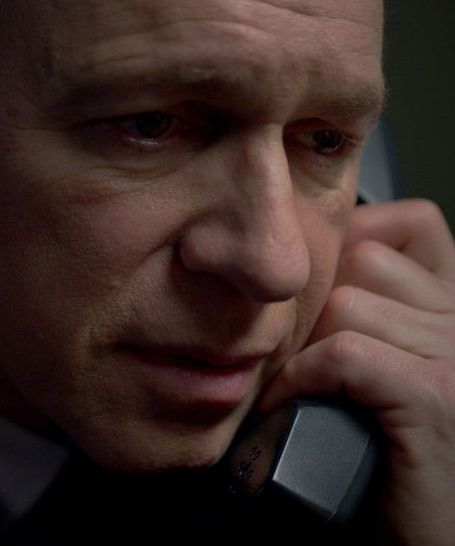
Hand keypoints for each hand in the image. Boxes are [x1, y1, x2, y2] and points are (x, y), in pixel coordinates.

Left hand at [259, 199, 454, 544]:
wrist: (424, 535)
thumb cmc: (388, 445)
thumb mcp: (386, 361)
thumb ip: (371, 312)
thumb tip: (312, 268)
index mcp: (453, 306)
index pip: (409, 223)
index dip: (357, 240)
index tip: (325, 291)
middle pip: (362, 261)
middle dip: (322, 307)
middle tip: (308, 354)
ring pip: (346, 305)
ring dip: (310, 347)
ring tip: (305, 386)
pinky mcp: (433, 397)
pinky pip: (344, 354)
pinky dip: (305, 378)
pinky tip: (298, 405)